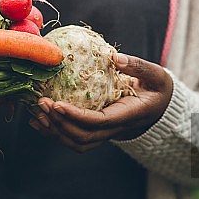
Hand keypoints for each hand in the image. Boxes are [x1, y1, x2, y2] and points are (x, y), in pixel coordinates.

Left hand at [30, 53, 172, 151]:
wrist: (161, 108)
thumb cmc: (157, 88)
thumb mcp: (155, 75)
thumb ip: (137, 66)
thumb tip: (114, 56)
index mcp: (128, 115)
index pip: (98, 122)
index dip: (76, 116)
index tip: (56, 103)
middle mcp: (115, 129)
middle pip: (83, 137)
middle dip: (59, 123)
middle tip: (42, 103)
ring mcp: (105, 133)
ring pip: (77, 142)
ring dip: (54, 131)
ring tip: (36, 112)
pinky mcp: (96, 132)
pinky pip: (74, 138)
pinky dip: (54, 132)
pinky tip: (37, 120)